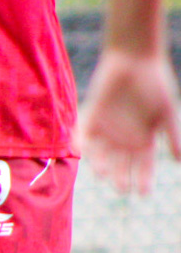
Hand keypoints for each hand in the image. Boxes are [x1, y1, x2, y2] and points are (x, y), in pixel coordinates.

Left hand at [78, 48, 180, 194]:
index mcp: (144, 139)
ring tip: (103, 174)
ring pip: (102, 153)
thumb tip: (179, 162)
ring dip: (102, 164)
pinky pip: (85, 132)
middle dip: (121, 176)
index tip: (143, 193)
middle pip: (122, 163)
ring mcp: (108, 127)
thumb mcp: (167, 112)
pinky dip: (81, 142)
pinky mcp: (92, 114)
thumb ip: (172, 135)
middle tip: (120, 188)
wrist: (135, 59)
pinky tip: (81, 151)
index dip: (144, 179)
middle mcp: (125, 137)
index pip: (144, 165)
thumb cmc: (156, 84)